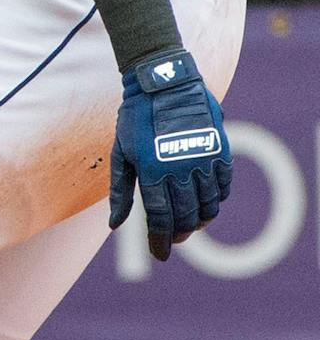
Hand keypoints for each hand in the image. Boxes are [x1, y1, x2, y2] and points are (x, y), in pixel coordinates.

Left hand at [110, 48, 232, 260]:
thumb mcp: (121, 154)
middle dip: (179, 233)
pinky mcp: (220, 149)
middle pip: (186, 215)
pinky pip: (223, 184)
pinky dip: (217, 199)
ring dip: (201, 220)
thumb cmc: (136, 119)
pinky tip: (209, 203)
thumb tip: (115, 225)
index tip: (159, 255)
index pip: (160, 218)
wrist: (165, 83)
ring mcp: (204, 159)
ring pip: (209, 204)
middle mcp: (181, 169)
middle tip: (174, 241)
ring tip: (191, 226)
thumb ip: (121, 191)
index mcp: (153, 172)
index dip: (160, 240)